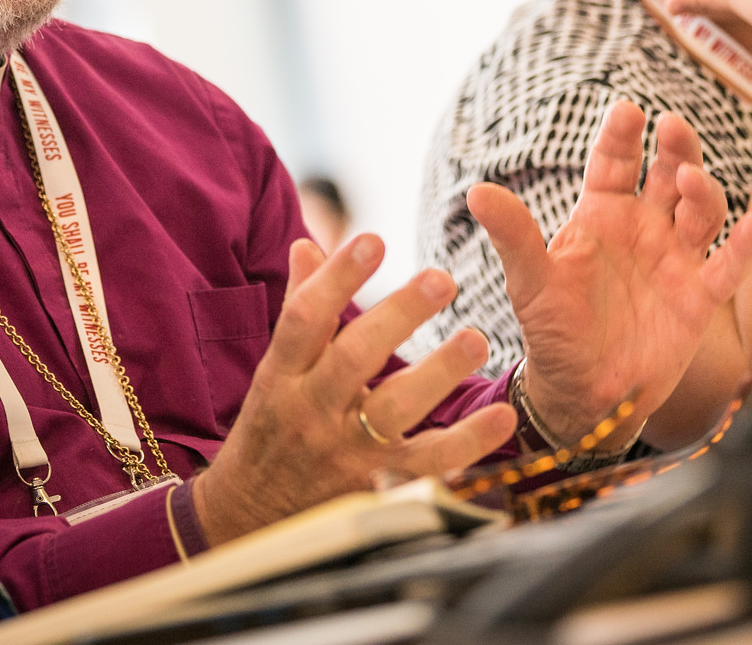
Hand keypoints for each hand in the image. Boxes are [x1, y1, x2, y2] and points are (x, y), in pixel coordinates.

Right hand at [191, 235, 516, 545]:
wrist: (250, 513)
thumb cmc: (271, 426)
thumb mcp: (274, 368)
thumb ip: (298, 305)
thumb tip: (306, 245)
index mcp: (282, 374)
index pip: (305, 319)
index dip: (337, 278)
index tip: (373, 239)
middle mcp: (311, 409)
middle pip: (353, 359)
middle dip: (398, 317)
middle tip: (441, 278)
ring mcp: (344, 450)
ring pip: (392, 411)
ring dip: (438, 374)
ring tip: (476, 339)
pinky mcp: (377, 484)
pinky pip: (426, 464)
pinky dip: (467, 444)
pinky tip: (501, 417)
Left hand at [469, 102, 751, 442]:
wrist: (583, 394)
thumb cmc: (553, 331)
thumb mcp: (530, 281)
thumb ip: (513, 235)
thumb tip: (477, 191)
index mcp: (602, 214)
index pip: (616, 162)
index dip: (622, 136)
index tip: (626, 110)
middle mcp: (644, 229)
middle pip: (667, 174)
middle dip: (674, 149)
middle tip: (672, 126)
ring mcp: (675, 260)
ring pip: (701, 211)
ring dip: (702, 190)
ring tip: (690, 180)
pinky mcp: (699, 299)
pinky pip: (728, 267)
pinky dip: (745, 247)